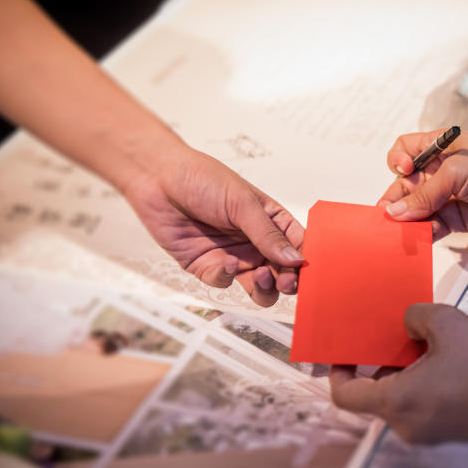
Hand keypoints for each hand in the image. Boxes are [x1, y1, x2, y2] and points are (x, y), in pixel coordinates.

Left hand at [122, 146, 304, 306]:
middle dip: (288, 281)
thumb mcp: (242, 204)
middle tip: (286, 282)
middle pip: (283, 273)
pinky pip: (224, 282)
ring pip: (259, 288)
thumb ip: (268, 235)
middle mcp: (256, 242)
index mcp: (271, 222)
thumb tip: (296, 260)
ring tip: (259, 277)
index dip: (306, 261)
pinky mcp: (207, 267)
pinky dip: (226, 277)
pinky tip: (224, 262)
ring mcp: (233, 257)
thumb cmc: (203, 179)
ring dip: (264, 288)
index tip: (309, 271)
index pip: (298, 246)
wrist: (158, 179)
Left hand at [329, 304, 467, 446]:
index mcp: (396, 402)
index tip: (346, 352)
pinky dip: (422, 385)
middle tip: (394, 336)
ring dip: (404, 373)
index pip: (344, 396)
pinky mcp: (447, 434)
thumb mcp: (446, 323)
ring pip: (399, 400)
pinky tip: (447, 362)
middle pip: (373, 396)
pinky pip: (420, 407)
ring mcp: (426, 434)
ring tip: (427, 344)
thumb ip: (414, 316)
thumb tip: (406, 324)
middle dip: (379, 364)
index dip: (338, 372)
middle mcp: (404, 426)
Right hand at [377, 130, 467, 238]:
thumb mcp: (457, 174)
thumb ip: (425, 195)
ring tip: (408, 230)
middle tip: (389, 217)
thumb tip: (394, 213)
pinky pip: (432, 226)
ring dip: (409, 220)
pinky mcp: (456, 218)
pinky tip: (429, 233)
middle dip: (396, 200)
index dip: (398, 160)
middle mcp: (439, 170)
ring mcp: (447, 195)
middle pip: (405, 185)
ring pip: (416, 209)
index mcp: (438, 147)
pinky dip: (426, 232)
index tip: (405, 171)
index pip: (404, 150)